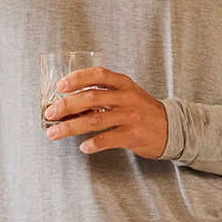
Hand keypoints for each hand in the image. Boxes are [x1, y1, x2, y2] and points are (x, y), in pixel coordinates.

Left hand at [44, 67, 167, 158]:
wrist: (172, 128)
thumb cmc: (142, 111)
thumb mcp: (127, 94)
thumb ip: (104, 94)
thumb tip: (69, 102)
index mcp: (123, 84)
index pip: (98, 74)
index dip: (77, 78)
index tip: (60, 85)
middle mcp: (126, 97)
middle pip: (90, 97)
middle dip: (65, 105)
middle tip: (49, 113)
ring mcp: (130, 117)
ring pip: (94, 120)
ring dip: (70, 127)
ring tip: (54, 133)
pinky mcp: (132, 135)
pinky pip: (106, 140)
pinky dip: (91, 144)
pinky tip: (83, 147)